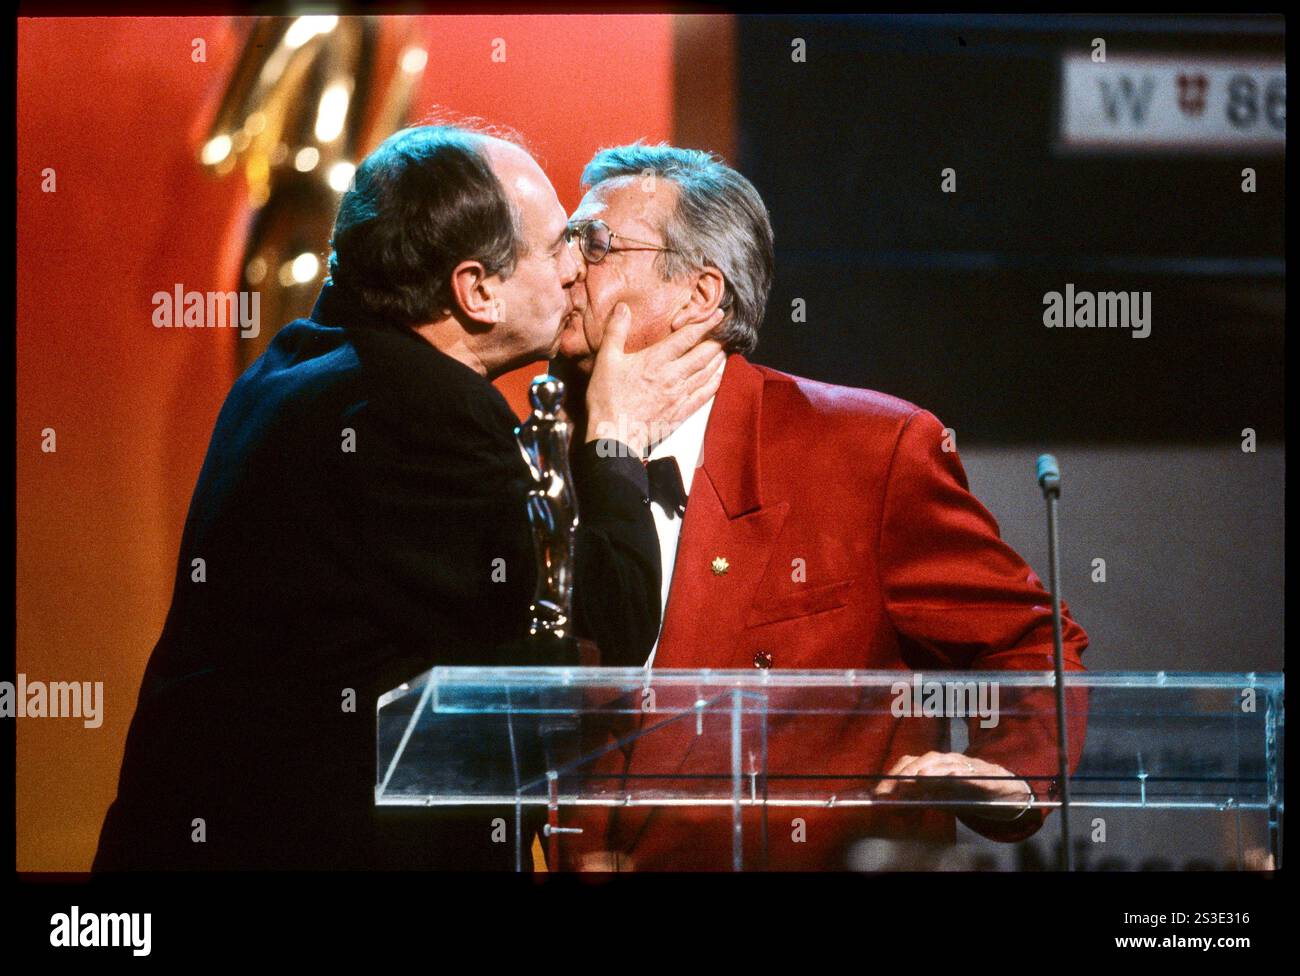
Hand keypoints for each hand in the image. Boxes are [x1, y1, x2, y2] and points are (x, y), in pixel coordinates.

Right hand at [584, 303, 726, 457]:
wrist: (615, 435)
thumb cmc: (607, 399)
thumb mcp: (606, 360)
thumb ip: (616, 331)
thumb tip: (623, 307)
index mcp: (656, 360)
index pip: (688, 337)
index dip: (705, 323)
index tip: (718, 315)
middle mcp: (673, 376)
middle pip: (703, 354)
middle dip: (716, 341)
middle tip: (725, 333)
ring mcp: (679, 395)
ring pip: (706, 373)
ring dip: (717, 360)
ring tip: (723, 350)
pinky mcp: (681, 413)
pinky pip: (704, 395)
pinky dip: (715, 383)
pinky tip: (719, 377)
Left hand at [873, 751, 1033, 822]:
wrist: (1005, 790)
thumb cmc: (969, 792)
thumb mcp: (942, 797)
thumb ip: (923, 797)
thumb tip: (900, 802)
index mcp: (935, 764)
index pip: (909, 764)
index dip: (893, 775)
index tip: (878, 791)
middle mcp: (947, 760)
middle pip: (920, 761)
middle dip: (903, 775)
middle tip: (889, 790)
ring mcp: (964, 764)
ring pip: (940, 763)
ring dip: (925, 771)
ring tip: (913, 781)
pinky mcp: (980, 772)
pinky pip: (964, 771)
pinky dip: (954, 774)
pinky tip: (946, 778)